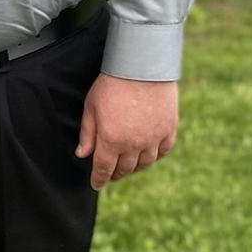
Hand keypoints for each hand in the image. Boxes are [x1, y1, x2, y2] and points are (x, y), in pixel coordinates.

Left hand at [76, 74, 177, 190]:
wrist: (141, 66)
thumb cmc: (112, 84)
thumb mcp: (91, 107)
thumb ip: (87, 133)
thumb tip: (82, 154)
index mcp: (111, 141)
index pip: (103, 169)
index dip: (99, 180)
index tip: (96, 184)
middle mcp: (133, 145)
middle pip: (124, 169)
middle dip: (115, 174)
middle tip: (110, 173)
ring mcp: (153, 138)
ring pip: (144, 164)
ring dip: (134, 168)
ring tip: (128, 165)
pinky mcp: (169, 129)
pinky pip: (162, 152)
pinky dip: (154, 157)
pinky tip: (148, 154)